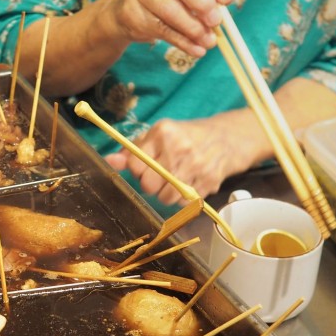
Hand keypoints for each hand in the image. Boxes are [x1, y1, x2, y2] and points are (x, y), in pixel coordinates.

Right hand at [103, 0, 234, 57]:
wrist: (126, 9)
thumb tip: (224, 2)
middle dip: (203, 3)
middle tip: (217, 21)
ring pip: (169, 9)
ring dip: (194, 28)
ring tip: (209, 40)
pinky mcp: (131, 13)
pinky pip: (161, 30)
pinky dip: (183, 42)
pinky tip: (197, 49)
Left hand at [104, 116, 254, 204]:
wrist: (226, 138)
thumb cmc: (185, 137)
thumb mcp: (158, 136)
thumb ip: (131, 150)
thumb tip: (109, 161)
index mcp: (164, 133)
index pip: (135, 165)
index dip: (137, 171)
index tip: (144, 168)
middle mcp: (180, 148)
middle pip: (149, 185)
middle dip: (151, 185)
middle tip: (160, 176)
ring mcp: (196, 166)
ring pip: (166, 198)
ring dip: (167, 194)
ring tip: (174, 180)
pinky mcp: (209, 182)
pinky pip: (184, 203)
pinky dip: (183, 198)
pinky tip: (189, 183)